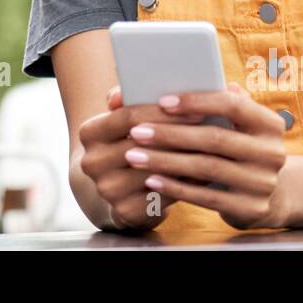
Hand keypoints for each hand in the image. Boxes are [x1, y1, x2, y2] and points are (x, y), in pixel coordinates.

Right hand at [75, 84, 208, 230]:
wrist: (114, 185)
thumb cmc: (126, 141)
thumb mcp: (123, 119)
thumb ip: (130, 97)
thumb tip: (126, 90)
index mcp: (89, 132)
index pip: (128, 116)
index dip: (164, 113)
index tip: (197, 110)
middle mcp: (92, 162)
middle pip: (144, 144)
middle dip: (181, 135)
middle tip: (213, 131)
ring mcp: (107, 189)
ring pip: (156, 170)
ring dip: (187, 160)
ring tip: (214, 150)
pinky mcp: (125, 211)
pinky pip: (163, 194)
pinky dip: (185, 184)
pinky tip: (204, 173)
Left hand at [125, 83, 287, 229]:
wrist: (270, 195)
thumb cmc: (239, 148)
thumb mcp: (238, 125)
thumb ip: (216, 103)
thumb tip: (185, 79)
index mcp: (269, 124)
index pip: (232, 105)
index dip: (196, 102)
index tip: (162, 101)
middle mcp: (272, 153)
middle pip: (214, 138)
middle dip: (171, 134)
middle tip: (137, 132)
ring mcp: (263, 183)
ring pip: (207, 168)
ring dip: (166, 161)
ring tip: (135, 156)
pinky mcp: (251, 208)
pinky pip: (206, 197)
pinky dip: (176, 188)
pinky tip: (152, 181)